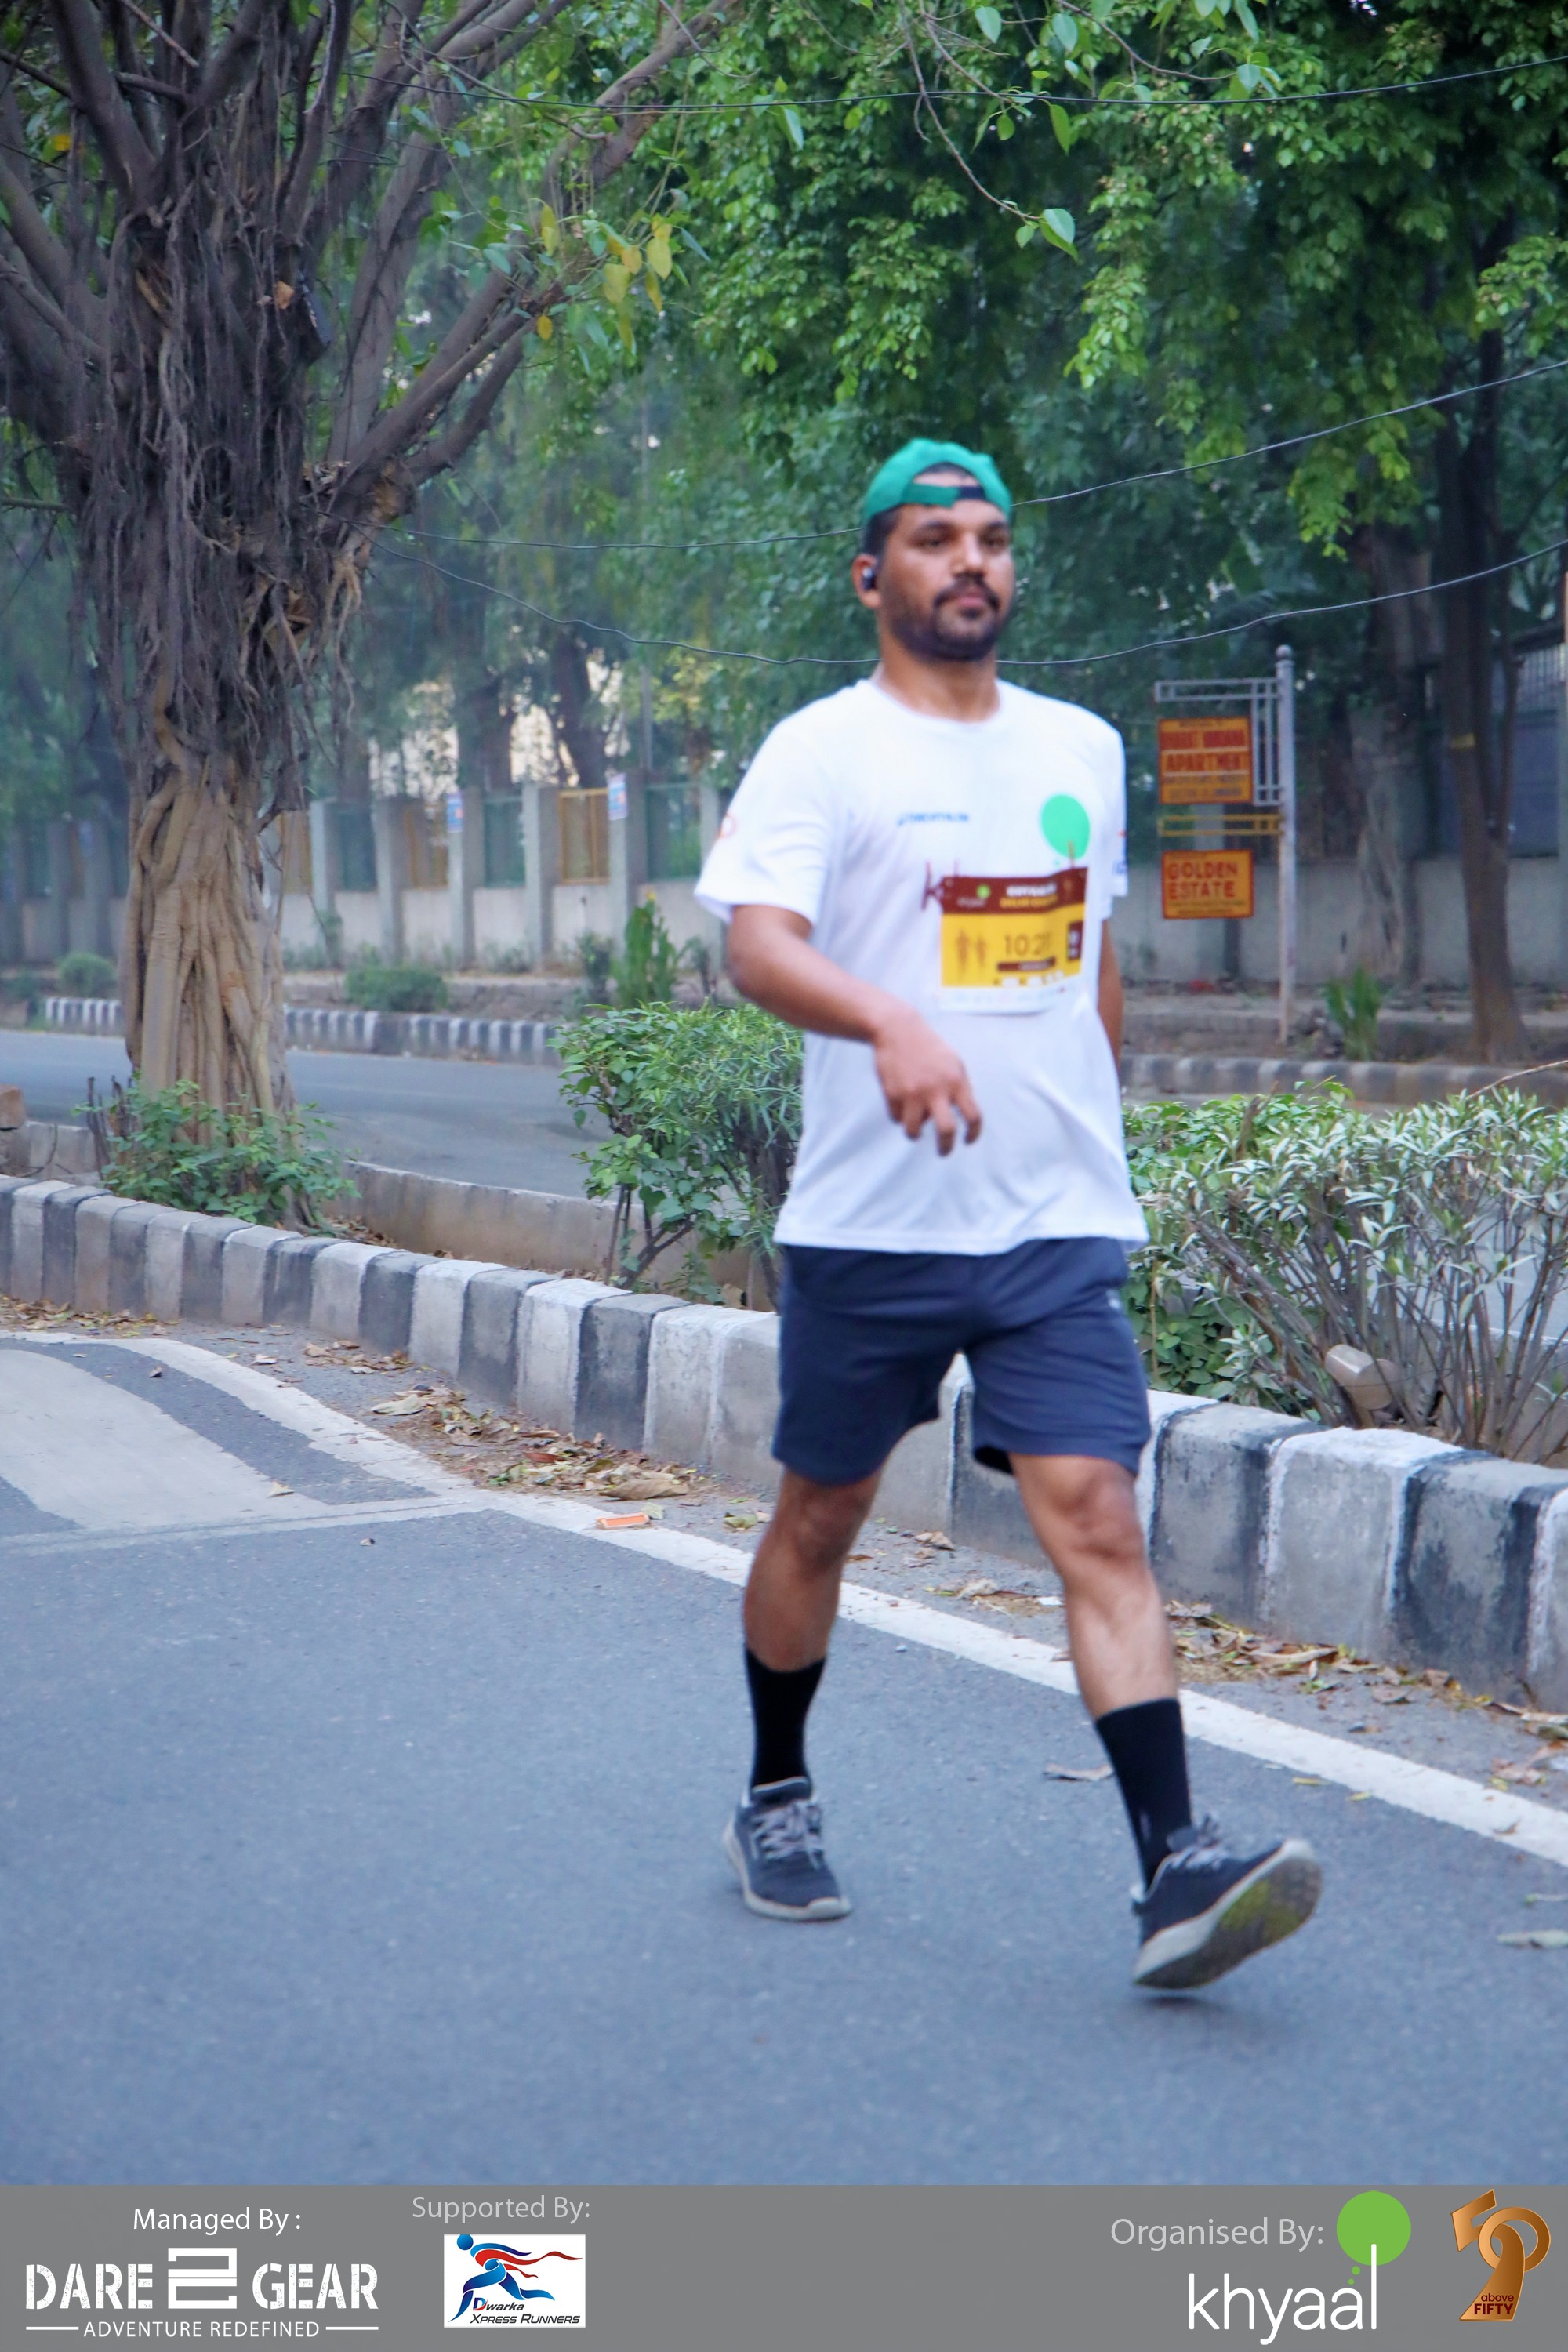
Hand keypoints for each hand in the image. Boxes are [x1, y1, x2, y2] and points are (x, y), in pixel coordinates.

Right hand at [870, 1005, 981, 1154]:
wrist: (897, 1029)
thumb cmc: (928, 1047)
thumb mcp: (953, 1063)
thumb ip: (960, 1088)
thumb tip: (962, 1115)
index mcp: (956, 1081)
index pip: (973, 1115)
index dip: (974, 1133)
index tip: (968, 1140)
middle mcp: (936, 1089)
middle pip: (946, 1131)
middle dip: (945, 1147)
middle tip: (943, 1152)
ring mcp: (912, 1093)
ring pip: (914, 1131)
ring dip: (915, 1132)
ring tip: (915, 1126)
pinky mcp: (892, 1094)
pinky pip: (897, 1118)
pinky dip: (899, 1115)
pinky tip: (900, 1101)